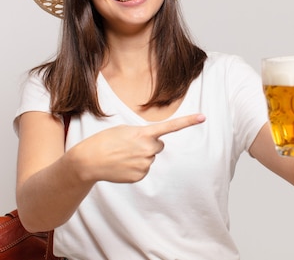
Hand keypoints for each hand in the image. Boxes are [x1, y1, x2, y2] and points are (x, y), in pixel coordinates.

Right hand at [70, 113, 205, 182]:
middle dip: (148, 145)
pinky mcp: (140, 176)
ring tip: (122, 155)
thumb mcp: (125, 130)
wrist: (90, 160)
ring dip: (140, 156)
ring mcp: (145, 164)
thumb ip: (142, 135)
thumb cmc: (106, 141)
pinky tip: (122, 165)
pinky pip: (143, 169)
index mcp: (144, 133)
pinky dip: (135, 167)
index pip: (171, 126)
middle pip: (158, 146)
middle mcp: (148, 149)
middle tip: (129, 146)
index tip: (203, 117)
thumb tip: (153, 147)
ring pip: (150, 158)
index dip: (188, 121)